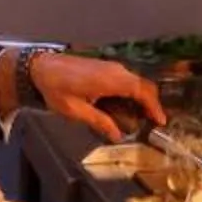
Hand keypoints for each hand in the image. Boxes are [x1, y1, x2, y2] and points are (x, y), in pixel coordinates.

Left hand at [22, 50, 166, 144]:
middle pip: (143, 85)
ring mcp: (111, 66)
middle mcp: (115, 70)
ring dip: (141, 98)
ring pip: (136, 81)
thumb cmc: (56, 89)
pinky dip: (132, 92)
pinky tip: (126, 105)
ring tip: (141, 116)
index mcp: (110, 80)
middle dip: (151, 103)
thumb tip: (117, 135)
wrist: (40, 67)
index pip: (142, 91)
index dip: (154, 106)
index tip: (161, 120)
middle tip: (153, 121)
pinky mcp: (105, 66)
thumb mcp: (75, 110)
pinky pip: (126, 79)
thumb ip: (99, 122)